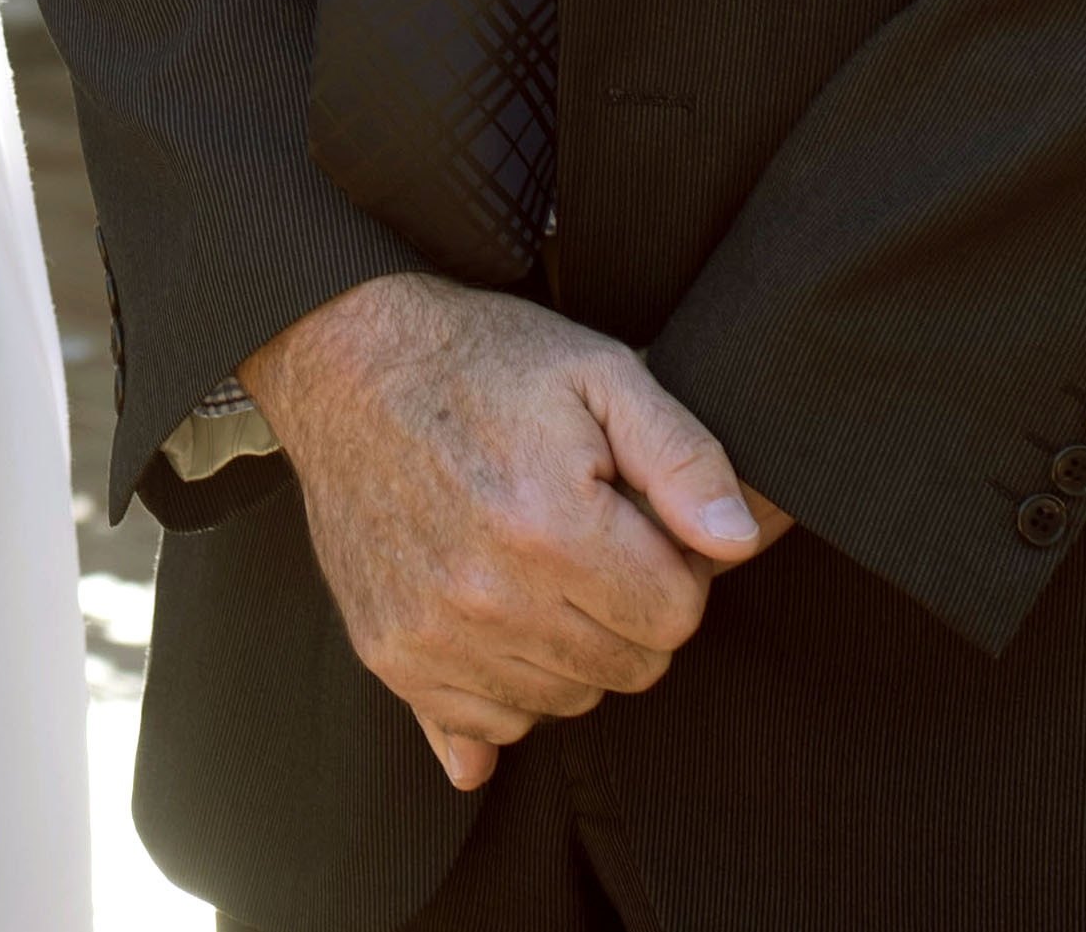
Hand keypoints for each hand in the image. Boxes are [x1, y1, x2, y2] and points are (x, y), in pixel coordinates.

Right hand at [241, 275, 783, 791]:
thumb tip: (740, 541)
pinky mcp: (389, 655)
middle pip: (628, 668)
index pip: (676, 617)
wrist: (345, 363)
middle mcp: (487, 596)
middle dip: (627, 609)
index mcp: (550, 527)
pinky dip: (508, 682)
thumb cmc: (482, 363)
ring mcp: (430, 633)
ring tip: (536, 563)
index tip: (633, 521)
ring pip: (567, 700)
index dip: (671, 566)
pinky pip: (492, 722)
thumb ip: (685, 459)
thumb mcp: (601, 374)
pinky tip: (495, 611)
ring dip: (572, 646)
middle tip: (587, 537)